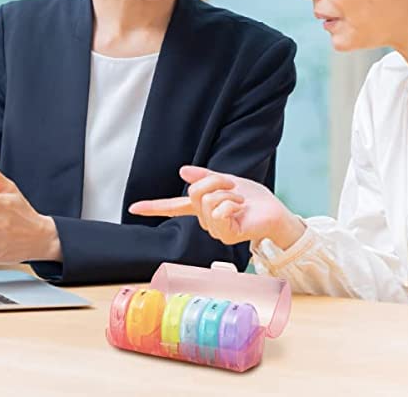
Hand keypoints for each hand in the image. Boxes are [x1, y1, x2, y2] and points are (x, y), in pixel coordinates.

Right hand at [129, 164, 304, 248]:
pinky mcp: (225, 235)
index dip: (152, 206)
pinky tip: (240, 208)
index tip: (134, 208)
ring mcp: (213, 229)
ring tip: (239, 199)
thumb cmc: (253, 198)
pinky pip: (219, 211)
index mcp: (201, 207)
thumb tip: (182, 171)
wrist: (273, 210)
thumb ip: (203, 177)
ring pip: (206, 200)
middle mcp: (204, 220)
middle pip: (194, 192)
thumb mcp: (224, 180)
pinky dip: (232, 202)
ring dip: (226, 192)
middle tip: (232, 185)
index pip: (172, 207)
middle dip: (214, 181)